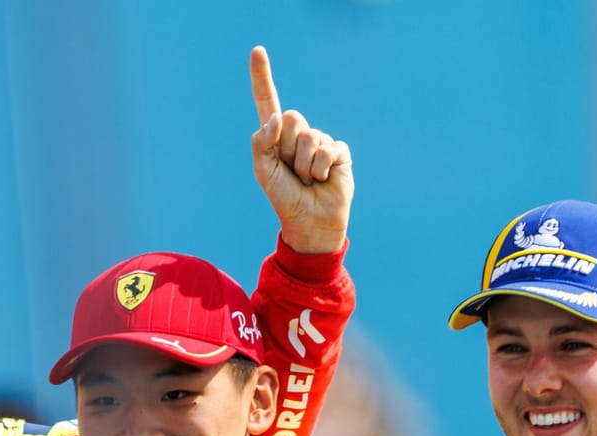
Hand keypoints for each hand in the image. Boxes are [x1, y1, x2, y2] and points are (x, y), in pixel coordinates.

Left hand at [249, 47, 351, 254]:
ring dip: (304, 165)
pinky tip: (323, 180)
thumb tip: (276, 117)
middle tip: (293, 172)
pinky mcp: (338, 152)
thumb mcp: (264, 173)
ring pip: (308, 137)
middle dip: (287, 149)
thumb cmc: (285, 199)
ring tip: (308, 180)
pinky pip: (326, 150)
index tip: (258, 51)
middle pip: (290, 118)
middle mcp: (298, 134)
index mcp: (275, 137)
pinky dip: (320, 170)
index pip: (267, 101)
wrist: (310, 223)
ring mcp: (320, 141)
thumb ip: (262, 143)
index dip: (262, 77)